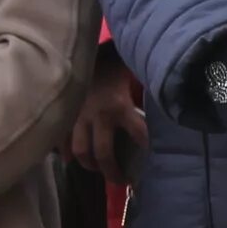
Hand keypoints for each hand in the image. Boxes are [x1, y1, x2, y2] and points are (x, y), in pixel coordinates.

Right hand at [69, 56, 149, 181]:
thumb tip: (165, 97)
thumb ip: (144, 88)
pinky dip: (64, 151)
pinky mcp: (63, 114)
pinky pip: (61, 140)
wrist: (81, 47)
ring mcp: (78, 117)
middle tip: (120, 180)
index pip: (139, 134)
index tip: (152, 159)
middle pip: (104, 154)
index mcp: (120, 106)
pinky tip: (69, 159)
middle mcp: (99, 116)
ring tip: (95, 168)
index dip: (146, 149)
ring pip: (80, 151)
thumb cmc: (112, 60)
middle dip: (112, 171)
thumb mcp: (132, 72)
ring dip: (88, 164)